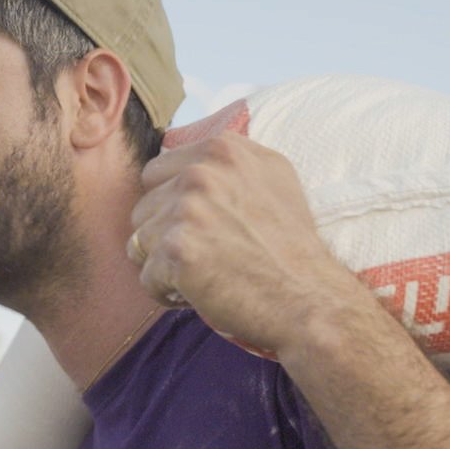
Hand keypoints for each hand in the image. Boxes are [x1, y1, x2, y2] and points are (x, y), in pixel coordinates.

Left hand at [129, 133, 355, 353]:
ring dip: (164, 266)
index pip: (156, 172)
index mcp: (222, 149)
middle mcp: (202, 172)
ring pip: (140, 242)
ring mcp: (187, 210)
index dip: (171, 205)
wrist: (310, 299)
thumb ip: (228, 162)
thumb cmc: (292, 247)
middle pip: (143, 207)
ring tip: (204, 275)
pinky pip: (146, 276)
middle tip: (204, 256)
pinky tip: (199, 293)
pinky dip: (166, 292)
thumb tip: (185, 159)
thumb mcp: (274, 177)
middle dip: (164, 236)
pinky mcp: (177, 250)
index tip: (200, 228)